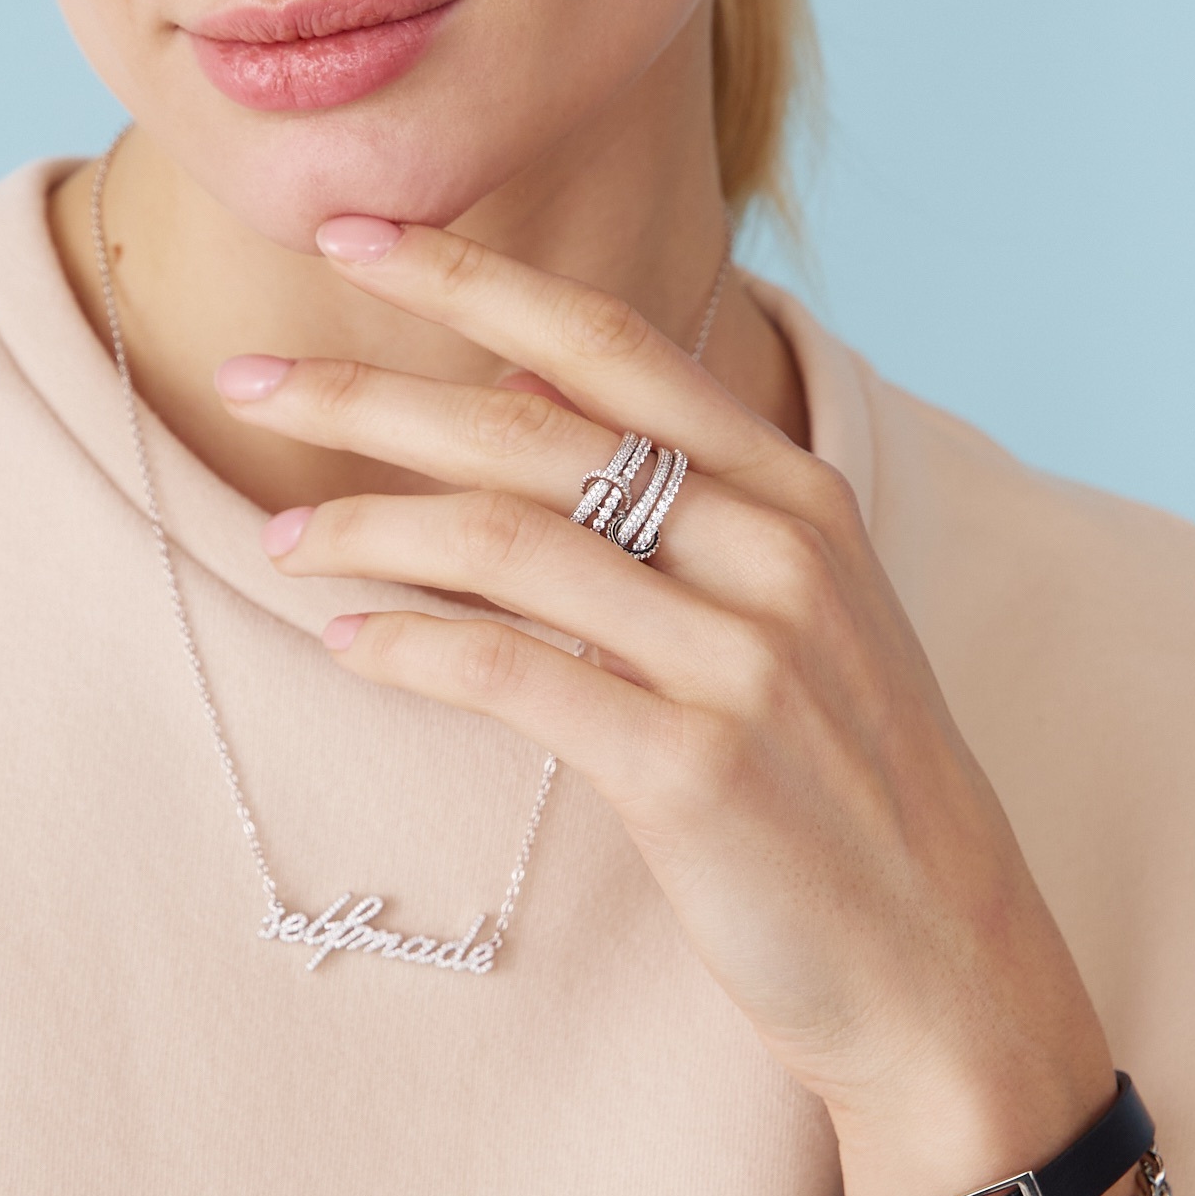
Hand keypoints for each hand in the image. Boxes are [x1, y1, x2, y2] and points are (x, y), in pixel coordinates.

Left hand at [219, 219, 1113, 1195]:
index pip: (606, 339)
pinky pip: (516, 677)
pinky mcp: (695, 769)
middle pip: (531, 427)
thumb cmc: (840, 781)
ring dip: (369, 531)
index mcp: (793, 488)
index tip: (350, 230)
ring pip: (506, 543)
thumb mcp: (788, 602)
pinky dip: (416, 648)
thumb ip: (664, 483)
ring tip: (282, 541)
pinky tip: (350, 643)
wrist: (943, 965)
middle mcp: (775, 549)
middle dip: (370, 389)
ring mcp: (741, 657)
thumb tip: (503, 362)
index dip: (469, 273)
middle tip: (251, 375)